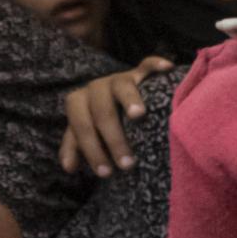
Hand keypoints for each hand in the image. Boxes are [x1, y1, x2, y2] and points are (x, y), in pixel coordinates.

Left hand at [59, 58, 168, 176]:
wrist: (114, 101)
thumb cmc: (100, 125)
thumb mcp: (86, 135)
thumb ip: (75, 147)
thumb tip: (69, 168)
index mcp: (78, 102)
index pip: (80, 125)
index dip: (91, 149)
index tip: (107, 173)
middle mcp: (96, 88)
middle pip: (101, 110)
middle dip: (113, 138)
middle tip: (127, 164)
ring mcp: (119, 78)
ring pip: (121, 86)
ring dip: (129, 100)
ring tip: (138, 116)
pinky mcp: (139, 73)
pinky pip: (146, 65)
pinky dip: (155, 64)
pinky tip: (167, 67)